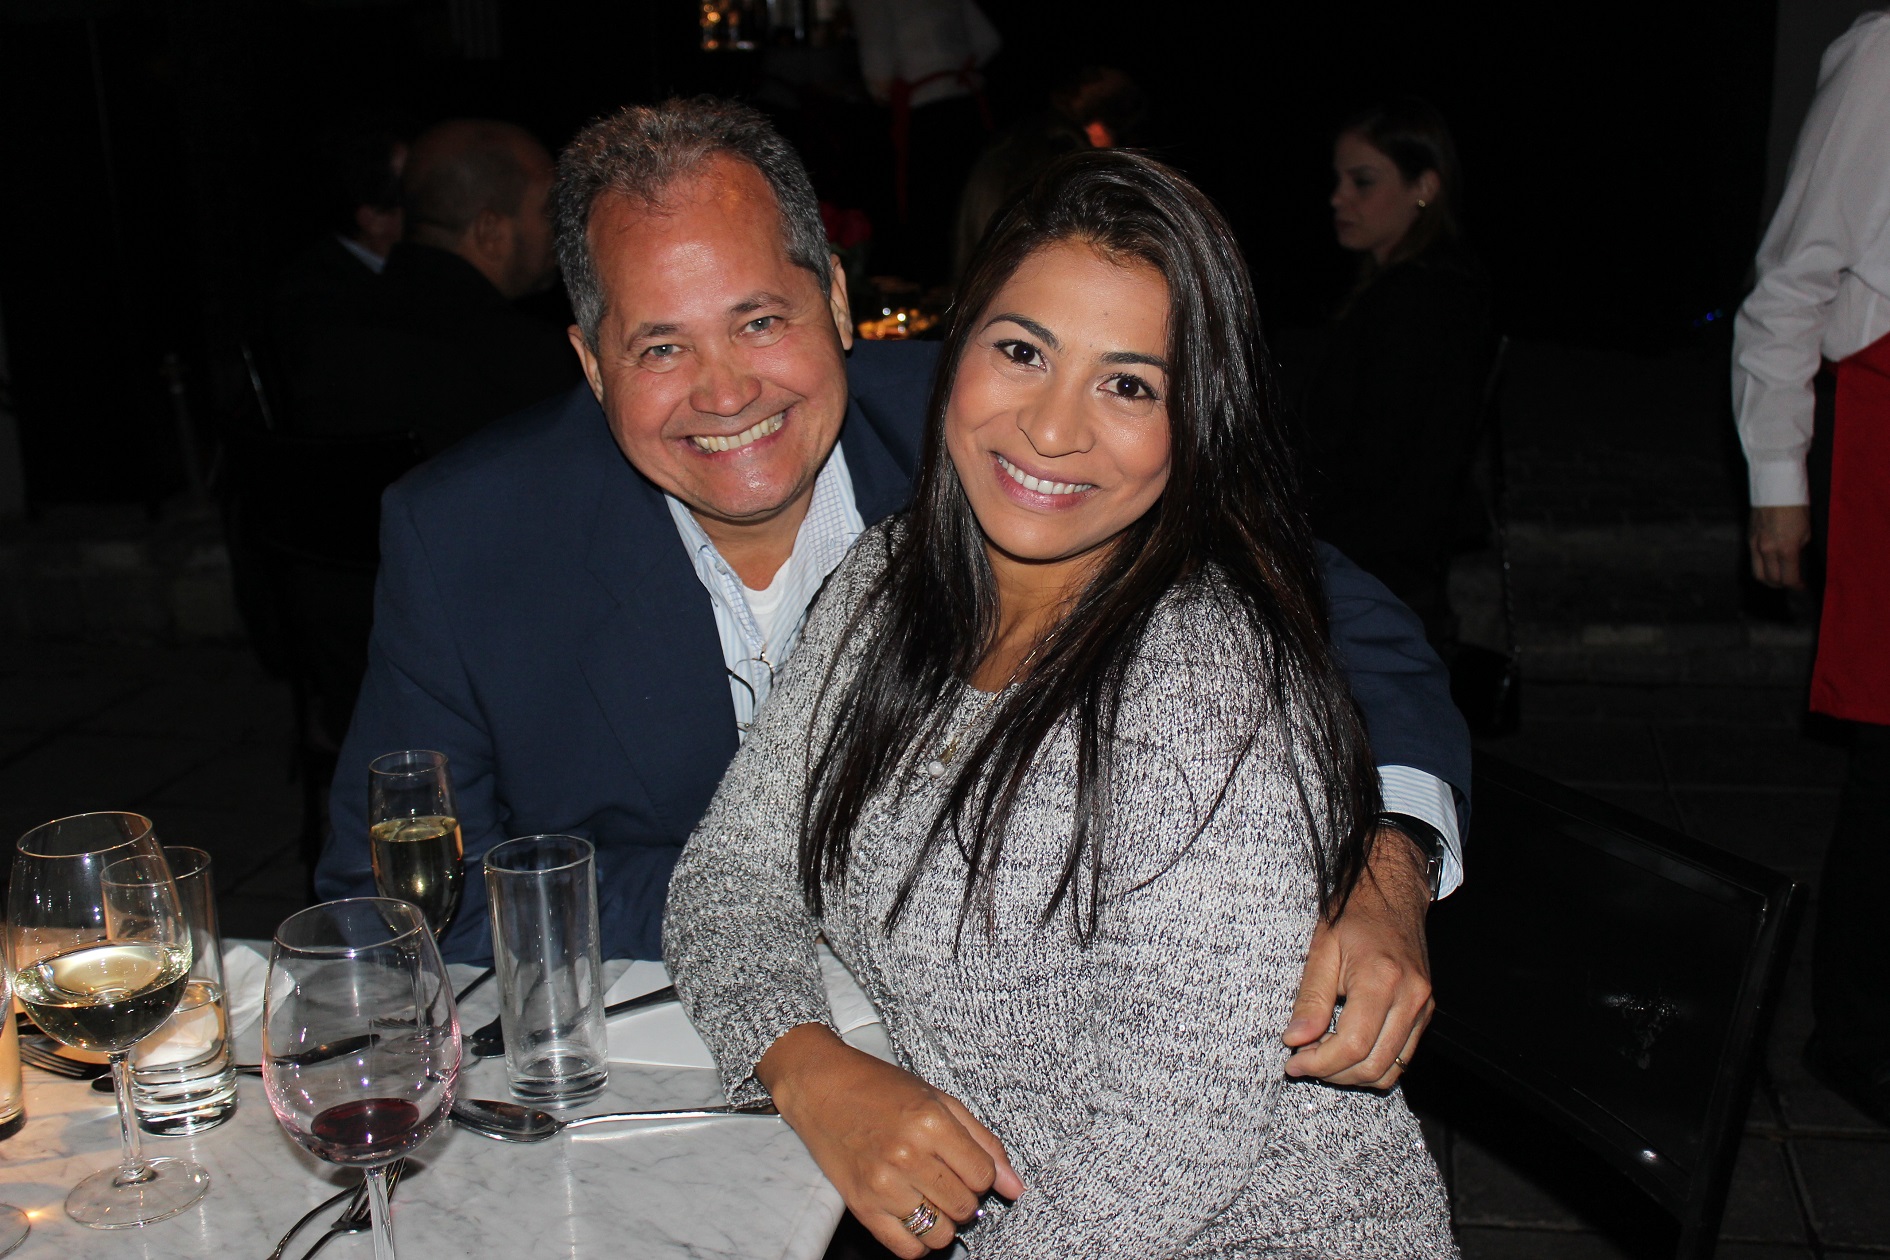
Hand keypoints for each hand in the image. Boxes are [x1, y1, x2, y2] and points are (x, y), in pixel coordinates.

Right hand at [758, 1024, 1023, 1256]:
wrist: (821, 1086)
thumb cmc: (878, 1087)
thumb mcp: (937, 1099)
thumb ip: (982, 1141)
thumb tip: (1014, 1186)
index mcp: (931, 1123)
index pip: (983, 1176)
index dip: (981, 1175)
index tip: (966, 1166)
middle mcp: (908, 1155)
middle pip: (964, 1207)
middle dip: (963, 1197)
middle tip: (946, 1178)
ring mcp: (883, 1183)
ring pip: (940, 1232)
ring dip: (943, 1220)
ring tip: (929, 1196)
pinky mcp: (862, 1205)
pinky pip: (907, 1248)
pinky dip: (919, 1241)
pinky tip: (913, 1215)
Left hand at [1281, 828, 1433, 1087]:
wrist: (1392, 893)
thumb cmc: (1354, 915)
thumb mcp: (1321, 950)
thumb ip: (1309, 999)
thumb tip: (1296, 1041)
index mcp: (1382, 979)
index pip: (1353, 1045)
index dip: (1320, 1063)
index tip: (1293, 1063)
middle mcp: (1410, 997)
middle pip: (1374, 1065)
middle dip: (1333, 1074)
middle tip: (1302, 1063)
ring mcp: (1423, 1007)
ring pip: (1391, 1069)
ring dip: (1353, 1075)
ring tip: (1322, 1058)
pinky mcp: (1425, 1011)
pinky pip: (1402, 1057)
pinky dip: (1373, 1065)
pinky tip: (1346, 1051)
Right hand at [1749, 504, 1810, 588]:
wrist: (1775, 488)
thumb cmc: (1796, 507)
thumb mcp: (1805, 531)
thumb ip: (1798, 549)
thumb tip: (1794, 560)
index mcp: (1786, 549)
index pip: (1788, 578)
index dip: (1797, 586)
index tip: (1802, 586)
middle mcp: (1767, 550)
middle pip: (1771, 580)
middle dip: (1782, 585)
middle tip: (1791, 583)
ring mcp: (1755, 545)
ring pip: (1758, 574)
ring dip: (1768, 580)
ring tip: (1778, 578)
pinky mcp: (1748, 539)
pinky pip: (1753, 561)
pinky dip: (1761, 567)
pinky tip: (1769, 563)